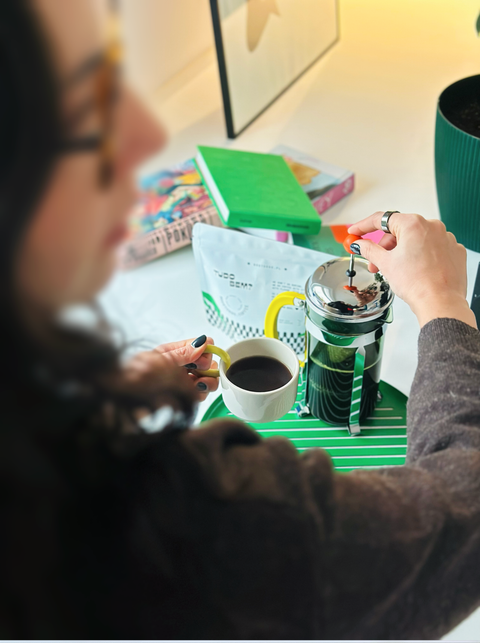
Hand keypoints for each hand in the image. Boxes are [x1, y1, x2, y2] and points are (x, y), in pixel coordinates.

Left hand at [128, 335, 219, 401]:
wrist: (124, 391)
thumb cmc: (135, 371)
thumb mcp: (160, 358)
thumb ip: (183, 352)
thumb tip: (202, 342)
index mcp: (176, 351)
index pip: (201, 345)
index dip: (206, 349)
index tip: (202, 355)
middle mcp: (182, 365)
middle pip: (208, 362)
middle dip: (207, 366)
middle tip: (198, 369)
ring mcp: (184, 381)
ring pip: (209, 378)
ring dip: (208, 380)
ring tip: (198, 383)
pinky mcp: (184, 395)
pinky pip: (202, 393)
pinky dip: (201, 392)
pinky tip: (193, 391)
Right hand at [348, 212, 476, 328]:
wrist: (440, 303)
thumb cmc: (417, 284)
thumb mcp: (385, 264)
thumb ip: (369, 249)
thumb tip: (360, 244)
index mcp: (414, 224)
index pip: (382, 219)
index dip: (364, 226)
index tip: (356, 231)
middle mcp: (432, 226)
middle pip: (400, 231)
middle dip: (385, 247)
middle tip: (376, 264)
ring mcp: (446, 238)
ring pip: (416, 240)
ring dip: (403, 252)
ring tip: (398, 271)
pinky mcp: (454, 251)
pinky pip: (432, 248)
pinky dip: (422, 256)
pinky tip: (417, 270)